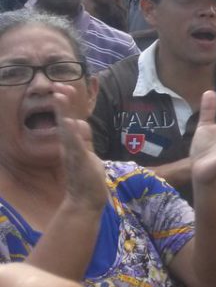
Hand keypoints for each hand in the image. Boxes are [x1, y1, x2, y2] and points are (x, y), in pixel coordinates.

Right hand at [53, 84, 106, 210]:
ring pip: (67, 129)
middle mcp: (69, 146)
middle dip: (63, 102)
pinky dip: (72, 133)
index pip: (70, 118)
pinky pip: (75, 145)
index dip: (67, 104)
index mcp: (73, 143)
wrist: (85, 200)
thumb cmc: (86, 177)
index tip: (63, 88)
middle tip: (57, 86)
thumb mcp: (86, 152)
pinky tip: (68, 122)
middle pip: (65, 120)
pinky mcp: (79, 161)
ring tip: (59, 96)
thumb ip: (83, 138)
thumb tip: (78, 123)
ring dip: (63, 112)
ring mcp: (73, 152)